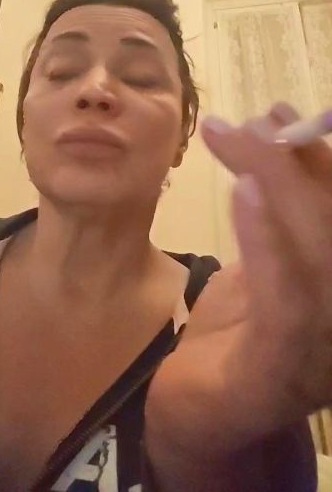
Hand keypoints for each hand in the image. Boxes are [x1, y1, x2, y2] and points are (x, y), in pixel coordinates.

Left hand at [146, 103, 331, 464]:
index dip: (320, 155)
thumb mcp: (264, 254)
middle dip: (296, 160)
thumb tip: (275, 126)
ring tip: (245, 141)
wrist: (202, 410)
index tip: (279, 111)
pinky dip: (268, 240)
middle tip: (252, 120)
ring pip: (320, 251)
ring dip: (283, 185)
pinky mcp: (287, 371)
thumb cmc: (239, 329)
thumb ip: (279, 203)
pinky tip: (244, 192)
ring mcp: (327, 348)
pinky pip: (286, 300)